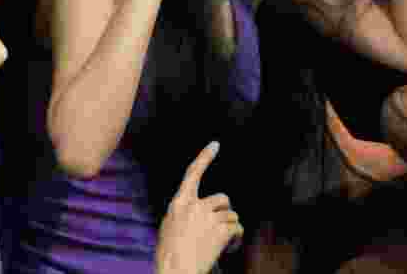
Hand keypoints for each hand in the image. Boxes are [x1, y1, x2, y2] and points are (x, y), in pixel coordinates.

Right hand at [156, 142, 242, 273]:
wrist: (176, 271)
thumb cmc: (170, 254)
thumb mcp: (170, 227)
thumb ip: (184, 213)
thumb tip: (198, 210)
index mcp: (179, 203)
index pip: (192, 173)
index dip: (204, 157)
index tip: (215, 144)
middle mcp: (195, 206)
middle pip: (222, 198)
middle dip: (225, 211)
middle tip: (221, 226)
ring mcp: (208, 217)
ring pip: (231, 215)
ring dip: (230, 228)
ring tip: (221, 243)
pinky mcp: (221, 230)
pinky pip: (237, 228)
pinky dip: (236, 239)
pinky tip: (229, 248)